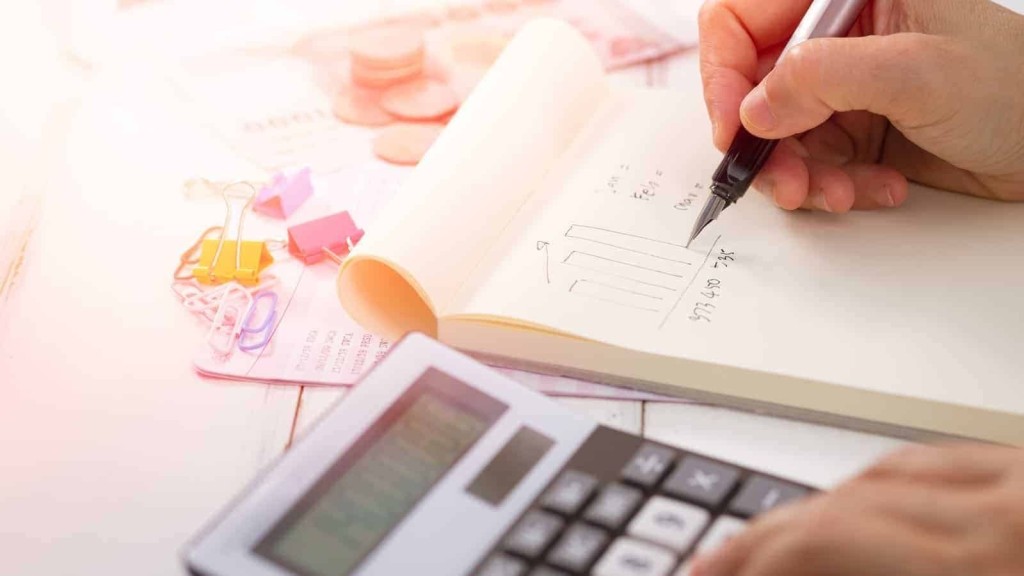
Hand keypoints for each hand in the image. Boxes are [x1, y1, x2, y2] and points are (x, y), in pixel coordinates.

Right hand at [690, 443, 1023, 575]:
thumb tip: (776, 569)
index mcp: (982, 571)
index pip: (825, 540)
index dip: (755, 558)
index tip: (717, 574)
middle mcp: (1006, 518)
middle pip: (843, 502)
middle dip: (766, 537)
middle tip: (717, 563)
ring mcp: (1022, 485)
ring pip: (881, 473)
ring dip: (816, 510)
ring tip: (771, 540)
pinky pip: (935, 460)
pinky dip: (879, 485)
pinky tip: (850, 505)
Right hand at [699, 0, 1023, 211]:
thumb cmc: (1017, 90)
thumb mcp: (918, 73)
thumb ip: (825, 79)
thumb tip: (752, 108)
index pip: (742, 18)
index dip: (724, 73)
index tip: (733, 127)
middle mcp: (836, 33)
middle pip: (751, 86)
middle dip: (766, 143)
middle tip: (785, 182)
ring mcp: (841, 83)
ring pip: (775, 134)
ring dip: (799, 175)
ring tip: (838, 193)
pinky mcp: (851, 126)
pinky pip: (808, 162)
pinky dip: (831, 185)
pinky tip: (875, 187)